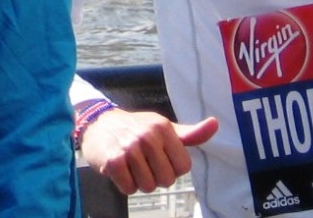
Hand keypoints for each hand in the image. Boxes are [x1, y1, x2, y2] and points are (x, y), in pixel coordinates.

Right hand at [79, 107, 218, 194]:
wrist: (98, 123)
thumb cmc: (136, 128)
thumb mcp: (163, 127)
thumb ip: (190, 133)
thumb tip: (215, 125)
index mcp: (163, 128)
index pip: (184, 167)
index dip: (173, 167)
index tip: (161, 157)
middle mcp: (147, 136)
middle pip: (167, 180)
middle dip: (156, 176)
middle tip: (144, 162)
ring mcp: (129, 149)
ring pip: (149, 187)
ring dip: (140, 181)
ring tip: (132, 164)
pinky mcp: (113, 161)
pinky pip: (130, 189)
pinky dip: (125, 184)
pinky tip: (121, 169)